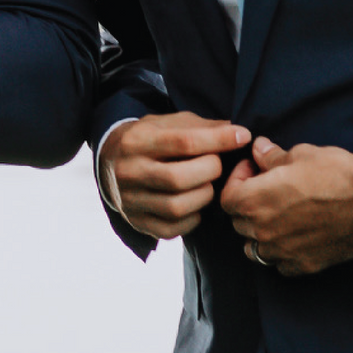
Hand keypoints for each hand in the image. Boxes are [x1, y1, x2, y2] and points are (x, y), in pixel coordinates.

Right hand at [100, 114, 251, 239]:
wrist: (110, 163)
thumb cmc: (149, 139)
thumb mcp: (168, 123)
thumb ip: (201, 127)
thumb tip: (237, 134)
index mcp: (137, 141)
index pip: (183, 142)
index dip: (218, 140)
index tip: (242, 136)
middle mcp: (129, 171)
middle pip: (178, 178)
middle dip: (210, 171)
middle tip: (216, 165)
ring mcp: (130, 200)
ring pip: (176, 207)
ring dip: (203, 196)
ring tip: (206, 185)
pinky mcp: (137, 222)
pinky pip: (172, 229)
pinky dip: (192, 219)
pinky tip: (194, 204)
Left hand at [217, 139, 352, 274]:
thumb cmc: (337, 172)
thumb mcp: (300, 155)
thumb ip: (271, 157)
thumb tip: (258, 150)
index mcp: (255, 201)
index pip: (227, 198)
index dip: (237, 181)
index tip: (253, 171)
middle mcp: (264, 230)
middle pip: (239, 223)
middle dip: (248, 205)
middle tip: (267, 191)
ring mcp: (284, 251)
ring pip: (256, 248)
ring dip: (260, 233)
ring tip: (277, 217)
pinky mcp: (305, 264)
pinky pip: (281, 264)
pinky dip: (282, 253)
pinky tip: (294, 238)